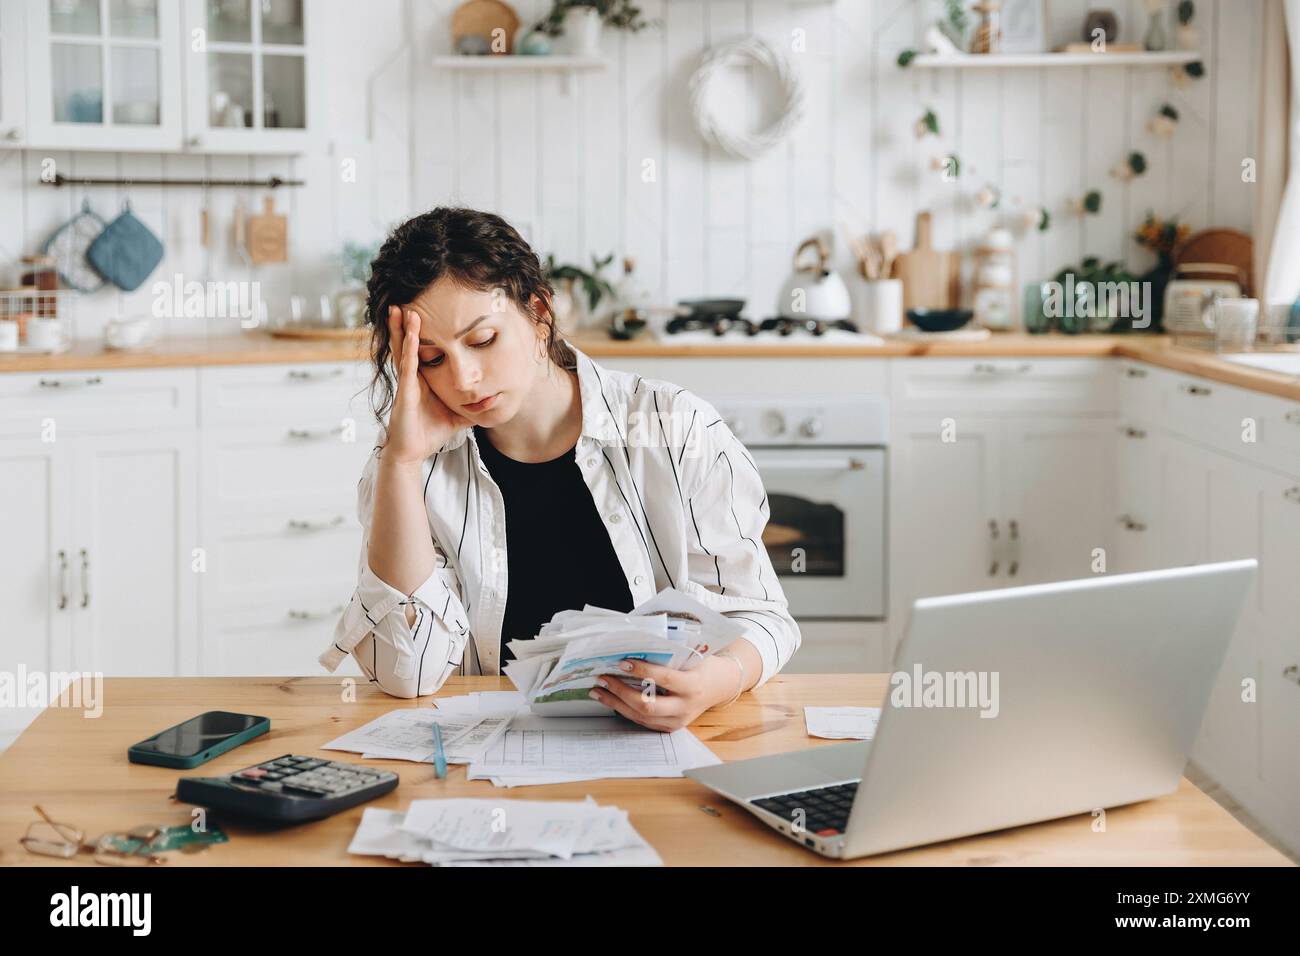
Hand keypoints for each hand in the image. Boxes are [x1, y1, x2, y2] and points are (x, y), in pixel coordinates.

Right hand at [382, 306, 472, 465]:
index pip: (421, 351)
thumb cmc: (429, 433)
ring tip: (401, 309)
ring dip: (403, 329)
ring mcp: (407, 383)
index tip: (424, 314)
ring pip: (403, 350)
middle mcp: (412, 377)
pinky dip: (409, 347)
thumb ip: (470, 405)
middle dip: (405, 324)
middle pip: (406, 345)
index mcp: (422, 380)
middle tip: (404, 302)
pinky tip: (410, 332)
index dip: (420, 333)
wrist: (413, 452)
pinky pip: (407, 365)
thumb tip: (491, 402)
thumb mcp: (457, 415)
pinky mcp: (406, 391)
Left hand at [588, 656, 739, 731]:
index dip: (642, 671)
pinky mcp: (671, 727)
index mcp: (693, 685)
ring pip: (641, 716)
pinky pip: (644, 721)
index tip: (622, 662)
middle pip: (647, 705)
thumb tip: (635, 642)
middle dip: (621, 691)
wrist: (720, 686)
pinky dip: (625, 710)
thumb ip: (669, 653)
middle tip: (603, 678)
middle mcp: (685, 707)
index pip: (664, 679)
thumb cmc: (704, 665)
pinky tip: (611, 700)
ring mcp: (678, 720)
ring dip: (616, 703)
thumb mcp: (692, 656)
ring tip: (598, 690)